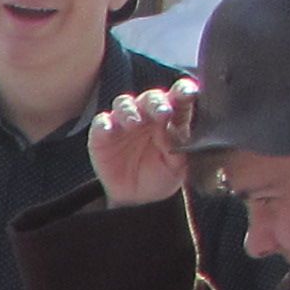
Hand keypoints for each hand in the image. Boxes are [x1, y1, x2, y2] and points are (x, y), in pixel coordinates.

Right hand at [89, 82, 197, 205]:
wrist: (139, 199)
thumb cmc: (161, 176)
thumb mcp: (177, 166)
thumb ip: (177, 145)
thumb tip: (173, 128)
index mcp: (171, 118)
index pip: (178, 98)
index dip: (183, 91)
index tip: (189, 92)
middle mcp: (147, 115)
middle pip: (150, 98)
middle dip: (156, 102)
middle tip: (163, 113)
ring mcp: (124, 122)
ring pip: (124, 104)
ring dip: (130, 110)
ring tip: (135, 123)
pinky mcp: (103, 135)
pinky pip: (101, 122)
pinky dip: (104, 123)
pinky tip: (108, 129)